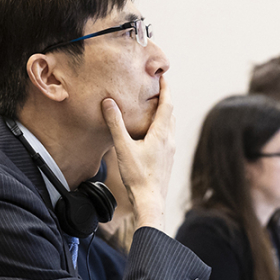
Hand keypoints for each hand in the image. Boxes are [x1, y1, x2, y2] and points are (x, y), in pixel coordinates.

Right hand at [101, 75, 174, 230]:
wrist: (150, 201)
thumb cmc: (137, 176)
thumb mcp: (123, 148)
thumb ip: (115, 124)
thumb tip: (108, 102)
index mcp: (161, 134)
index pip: (167, 105)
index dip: (165, 90)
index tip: (162, 78)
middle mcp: (169, 140)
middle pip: (171, 114)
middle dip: (165, 100)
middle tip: (157, 89)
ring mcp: (170, 151)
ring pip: (170, 126)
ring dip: (164, 114)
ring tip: (154, 108)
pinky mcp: (167, 160)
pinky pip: (167, 137)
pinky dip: (162, 127)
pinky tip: (152, 133)